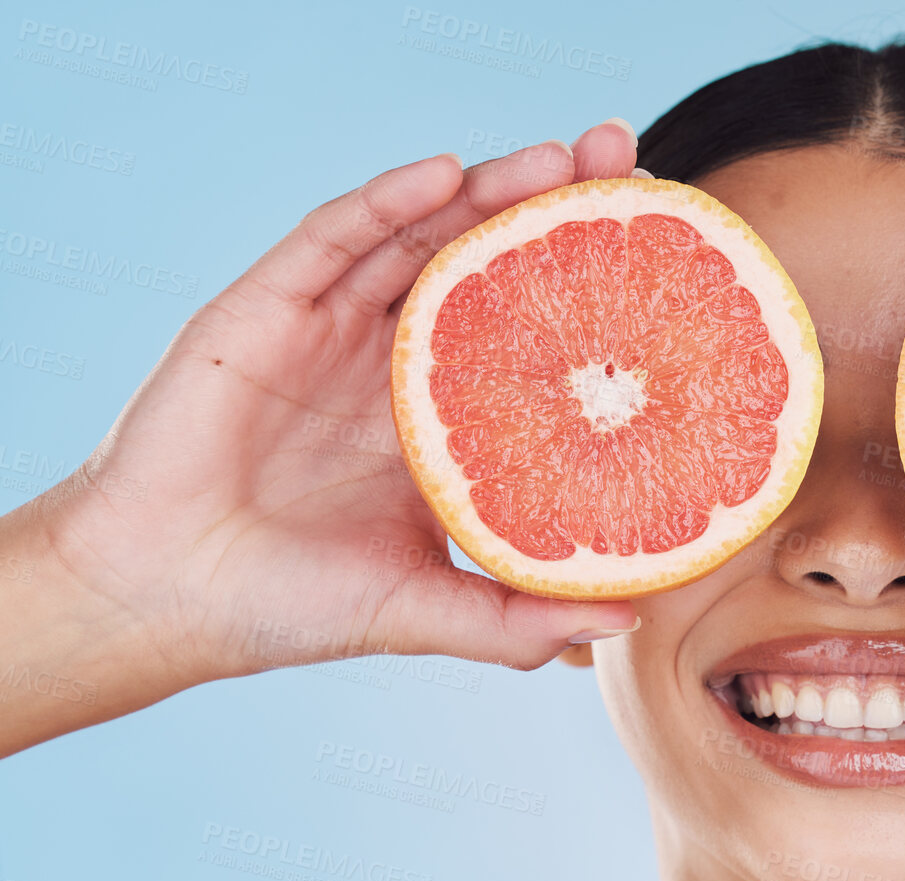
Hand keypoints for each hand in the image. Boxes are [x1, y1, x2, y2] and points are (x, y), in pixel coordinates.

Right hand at [24, 120, 643, 696]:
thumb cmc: (292, 605)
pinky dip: (387, 201)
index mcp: (439, 419)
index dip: (586, 290)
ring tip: (557, 159)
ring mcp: (332, 328)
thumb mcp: (427, 608)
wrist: (167, 598)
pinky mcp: (267, 307)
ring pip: (419, 236)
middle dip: (549, 211)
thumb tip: (628, 624)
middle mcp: (393, 360)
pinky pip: (333, 237)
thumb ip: (518, 620)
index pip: (526, 332)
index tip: (663, 259)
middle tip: (621, 166)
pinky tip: (444, 174)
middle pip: (484, 264)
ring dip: (487, 190)